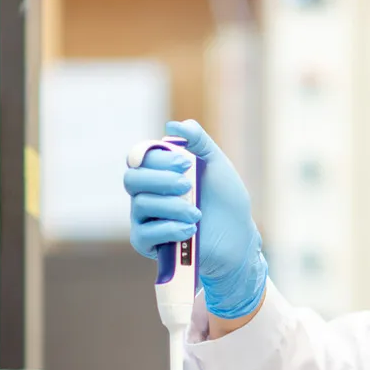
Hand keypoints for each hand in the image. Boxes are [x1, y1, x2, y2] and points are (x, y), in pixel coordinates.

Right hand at [123, 119, 267, 318]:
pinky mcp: (148, 243)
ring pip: (141, 205)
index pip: (141, 157)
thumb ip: (198, 142)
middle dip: (161, 180)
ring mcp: (145, 218)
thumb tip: (173, 125)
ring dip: (173, 207)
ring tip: (197, 214)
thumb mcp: (217, 165)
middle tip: (188, 186)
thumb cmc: (226, 201)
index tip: (185, 163)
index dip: (159, 158)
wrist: (238, 238)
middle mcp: (147, 192)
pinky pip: (144, 233)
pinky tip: (191, 230)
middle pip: (132, 179)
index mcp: (160, 171)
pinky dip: (169, 229)